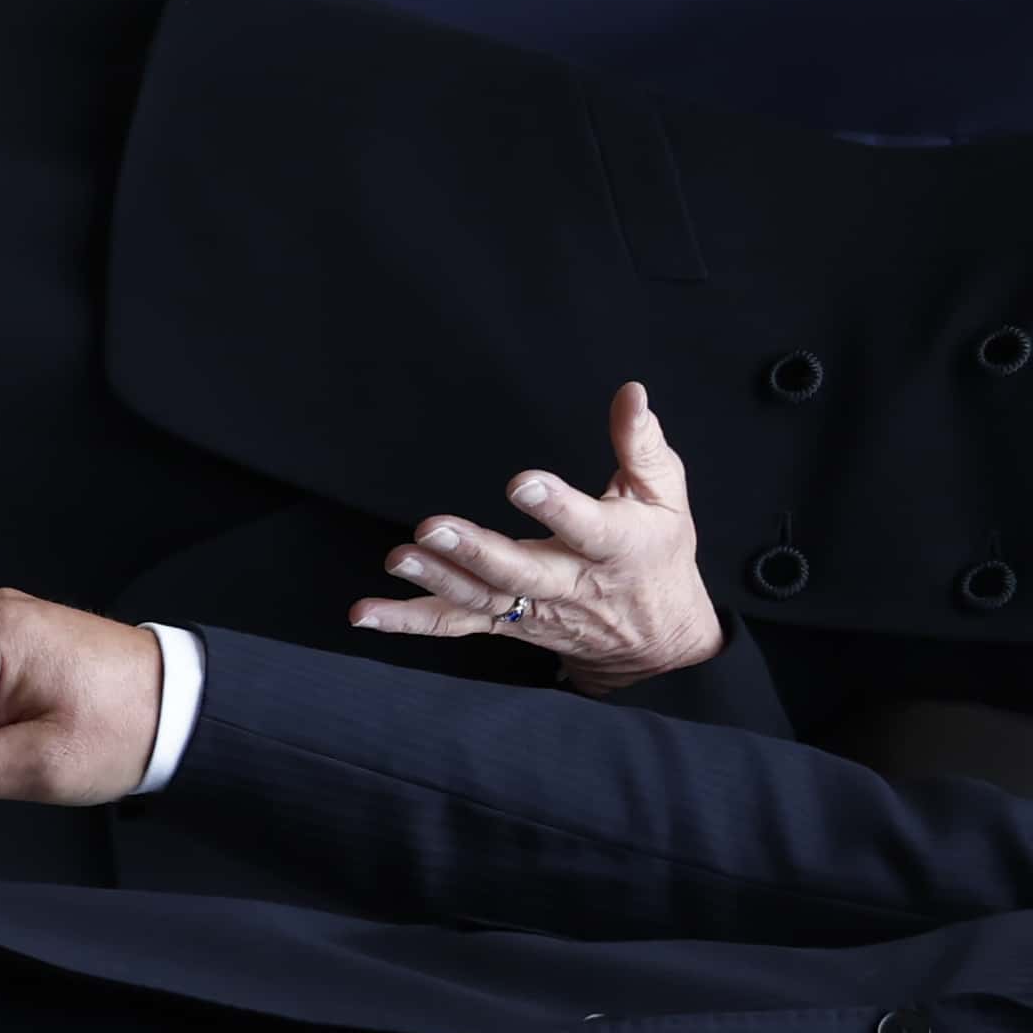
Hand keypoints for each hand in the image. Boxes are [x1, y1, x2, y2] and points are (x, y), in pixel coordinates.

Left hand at [349, 383, 720, 694]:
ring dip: (436, 581)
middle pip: (519, 573)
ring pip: (481, 600)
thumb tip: (630, 392)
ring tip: (399, 557)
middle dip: (474, 552)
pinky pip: (455, 624)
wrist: (656, 640)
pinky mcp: (507, 623)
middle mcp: (570, 585)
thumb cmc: (658, 553)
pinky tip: (365, 613)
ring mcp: (534, 610)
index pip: (586, 528)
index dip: (556, 507)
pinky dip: (408, 622)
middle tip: (433, 527)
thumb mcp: (666, 496)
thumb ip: (642, 443)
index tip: (523, 483)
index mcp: (615, 548)